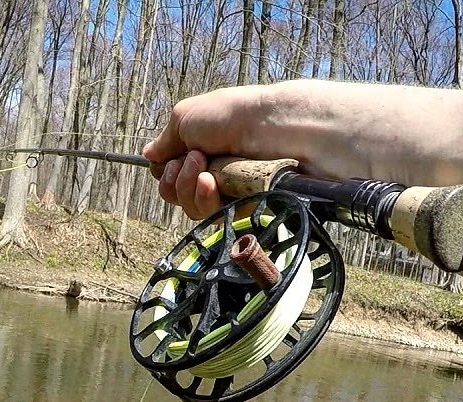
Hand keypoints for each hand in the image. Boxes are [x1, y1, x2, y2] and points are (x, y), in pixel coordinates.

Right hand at [141, 81, 461, 219]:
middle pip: (185, 195)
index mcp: (226, 146)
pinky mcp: (262, 222)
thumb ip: (175, 133)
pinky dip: (212, 211)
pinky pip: (223, 229)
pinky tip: (222, 194)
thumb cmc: (270, 117)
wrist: (316, 140)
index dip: (172, 170)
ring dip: (192, 194)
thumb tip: (147, 155)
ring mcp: (249, 199)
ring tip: (211, 177)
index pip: (182, 169)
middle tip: (198, 167)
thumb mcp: (208, 112)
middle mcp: (236, 174)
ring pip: (199, 215)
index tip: (179, 160)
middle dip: (180, 181)